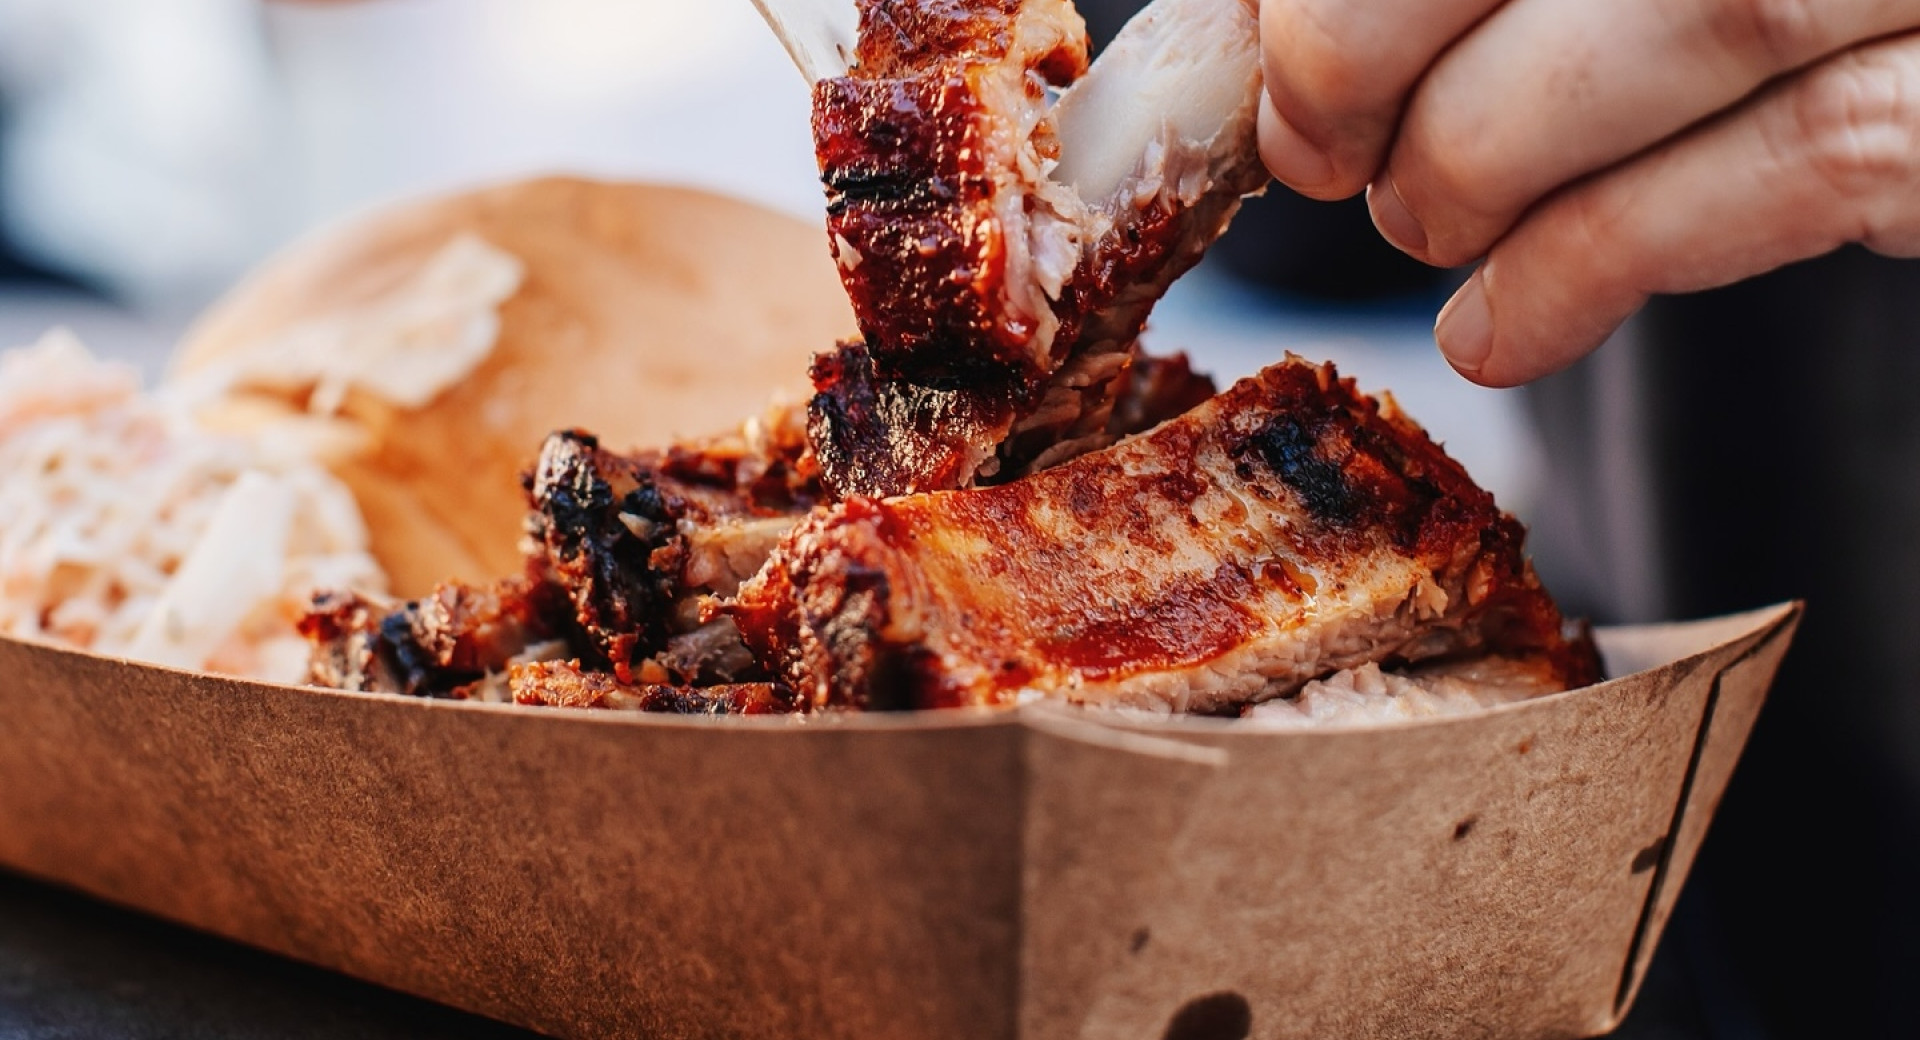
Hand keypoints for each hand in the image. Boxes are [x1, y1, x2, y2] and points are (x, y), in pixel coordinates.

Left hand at [1257, 0, 1919, 385]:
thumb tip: (1245, 18)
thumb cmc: (1745, 7)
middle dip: (1366, 49)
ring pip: (1689, 12)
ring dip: (1480, 159)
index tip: (1276, 62)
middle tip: (1322, 152)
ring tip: (1424, 227)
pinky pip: (1791, 163)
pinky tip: (1498, 328)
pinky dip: (1591, 265)